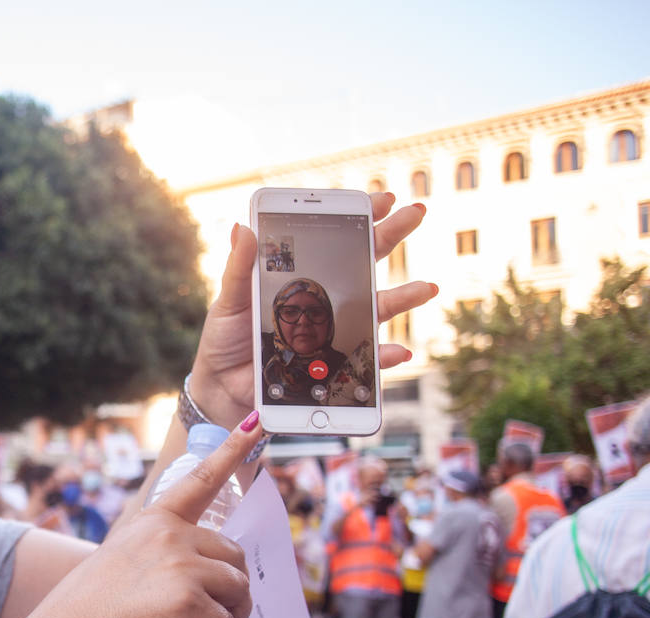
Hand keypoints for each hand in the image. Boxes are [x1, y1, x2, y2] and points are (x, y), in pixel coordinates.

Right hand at [35, 417, 262, 617]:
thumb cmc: (85, 611)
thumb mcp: (117, 561)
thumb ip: (154, 557)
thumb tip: (189, 580)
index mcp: (153, 522)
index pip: (201, 480)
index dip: (233, 452)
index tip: (255, 424)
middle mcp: (171, 537)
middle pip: (232, 554)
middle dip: (234, 586)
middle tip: (224, 613)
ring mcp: (183, 568)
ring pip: (238, 589)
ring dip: (237, 615)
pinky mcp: (191, 604)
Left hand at [188, 192, 436, 426]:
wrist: (222, 385)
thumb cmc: (227, 338)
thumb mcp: (231, 299)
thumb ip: (240, 267)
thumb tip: (243, 226)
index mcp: (302, 277)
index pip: (336, 240)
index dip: (360, 219)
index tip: (383, 199)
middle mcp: (325, 299)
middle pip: (366, 262)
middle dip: (393, 235)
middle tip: (417, 211)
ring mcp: (333, 329)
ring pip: (377, 309)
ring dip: (404, 297)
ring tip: (427, 288)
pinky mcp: (331, 364)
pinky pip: (364, 359)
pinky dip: (383, 357)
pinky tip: (398, 351)